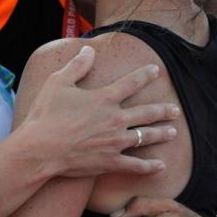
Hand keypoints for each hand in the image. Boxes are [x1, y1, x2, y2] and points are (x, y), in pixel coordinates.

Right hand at [19, 47, 180, 178]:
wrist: (40, 149)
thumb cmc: (46, 115)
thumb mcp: (58, 83)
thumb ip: (77, 66)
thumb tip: (90, 50)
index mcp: (104, 98)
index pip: (131, 83)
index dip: (145, 75)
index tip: (156, 70)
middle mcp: (115, 119)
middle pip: (146, 113)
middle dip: (163, 110)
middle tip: (175, 110)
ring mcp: (115, 142)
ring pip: (145, 137)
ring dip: (162, 134)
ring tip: (173, 132)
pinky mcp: (110, 162)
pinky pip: (135, 165)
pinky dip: (150, 166)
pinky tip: (161, 165)